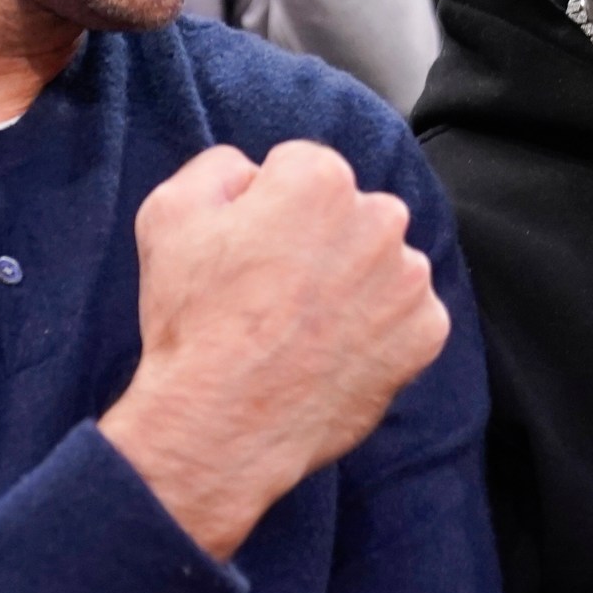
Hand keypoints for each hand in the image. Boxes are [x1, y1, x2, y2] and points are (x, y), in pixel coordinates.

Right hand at [103, 141, 450, 560]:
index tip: (250, 250)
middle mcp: (379, 218)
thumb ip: (218, 167)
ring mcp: (409, 279)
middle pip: (349, 214)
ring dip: (353, 284)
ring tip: (303, 328)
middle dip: (319, 240)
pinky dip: (379, 331)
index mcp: (319, 179)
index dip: (267, 209)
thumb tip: (254, 172)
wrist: (222, 424)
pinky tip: (333, 351)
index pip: (300, 171)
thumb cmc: (193, 322)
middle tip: (275, 292)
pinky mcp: (425, 333)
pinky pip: (406, 317)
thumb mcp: (168, 214)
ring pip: (382, 264)